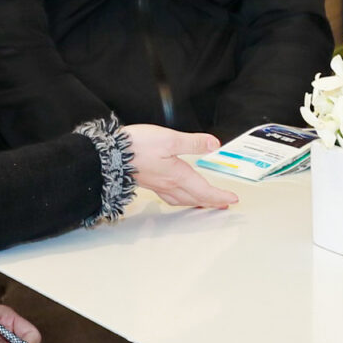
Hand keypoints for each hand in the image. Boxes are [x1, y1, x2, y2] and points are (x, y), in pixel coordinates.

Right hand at [122, 125, 236, 209]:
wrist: (110, 155)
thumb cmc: (137, 146)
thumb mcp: (169, 139)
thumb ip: (193, 142)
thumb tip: (214, 144)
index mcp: (178, 175)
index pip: (205, 190)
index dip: (221, 195)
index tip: (233, 199)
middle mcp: (169, 184)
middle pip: (196, 198)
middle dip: (212, 201)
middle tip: (224, 204)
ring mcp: (158, 185)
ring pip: (183, 199)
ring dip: (197, 202)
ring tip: (205, 202)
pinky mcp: (148, 182)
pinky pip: (170, 196)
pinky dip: (181, 198)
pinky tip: (178, 194)